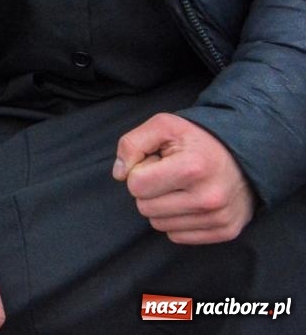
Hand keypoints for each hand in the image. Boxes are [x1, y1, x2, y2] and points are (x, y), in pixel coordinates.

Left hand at [114, 113, 256, 244]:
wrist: (245, 154)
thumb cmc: (197, 139)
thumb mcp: (163, 126)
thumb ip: (131, 143)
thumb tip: (119, 174)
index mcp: (191, 168)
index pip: (136, 185)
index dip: (139, 171)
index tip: (157, 161)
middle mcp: (208, 198)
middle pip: (145, 207)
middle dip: (149, 190)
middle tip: (169, 174)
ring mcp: (219, 218)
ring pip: (159, 224)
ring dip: (162, 206)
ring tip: (181, 186)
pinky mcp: (226, 231)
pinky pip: (178, 237)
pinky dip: (176, 220)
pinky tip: (190, 201)